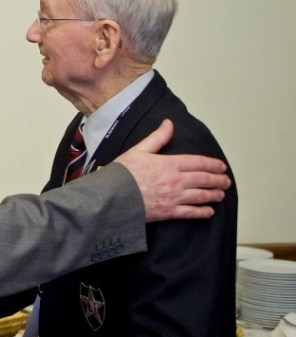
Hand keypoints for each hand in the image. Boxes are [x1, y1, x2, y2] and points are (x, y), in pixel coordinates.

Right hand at [113, 119, 229, 221]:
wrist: (111, 196)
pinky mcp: (168, 212)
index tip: (221, 167)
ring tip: (221, 194)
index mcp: (169, 164)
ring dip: (214, 194)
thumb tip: (169, 124)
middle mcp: (175, 181)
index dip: (213, 164)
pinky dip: (202, 212)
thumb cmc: (122, 174)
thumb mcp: (138, 150)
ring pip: (201, 196)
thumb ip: (157, 138)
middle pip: (204, 179)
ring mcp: (173, 197)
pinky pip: (191, 212)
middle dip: (218, 180)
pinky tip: (209, 211)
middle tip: (226, 181)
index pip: (198, 162)